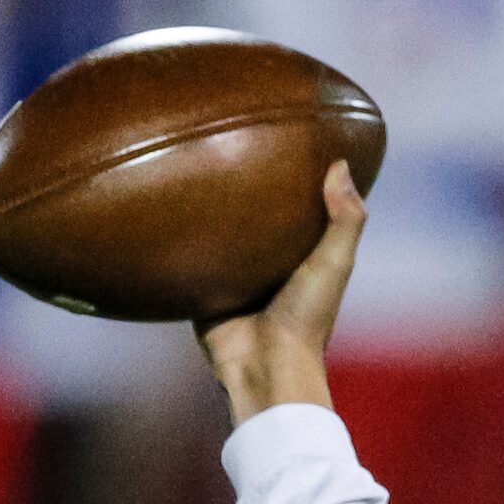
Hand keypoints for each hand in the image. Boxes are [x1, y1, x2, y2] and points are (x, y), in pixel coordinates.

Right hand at [197, 160, 365, 425]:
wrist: (264, 367)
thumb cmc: (307, 318)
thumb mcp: (334, 263)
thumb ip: (344, 219)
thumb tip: (341, 164)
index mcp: (301, 254)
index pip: (297, 207)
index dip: (294, 178)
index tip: (284, 137)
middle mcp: (266, 262)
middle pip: (253, 217)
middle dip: (241, 188)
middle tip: (224, 140)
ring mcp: (232, 276)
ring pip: (217, 234)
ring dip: (206, 210)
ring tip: (187, 162)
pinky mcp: (201, 289)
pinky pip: (185, 258)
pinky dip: (178, 240)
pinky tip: (159, 205)